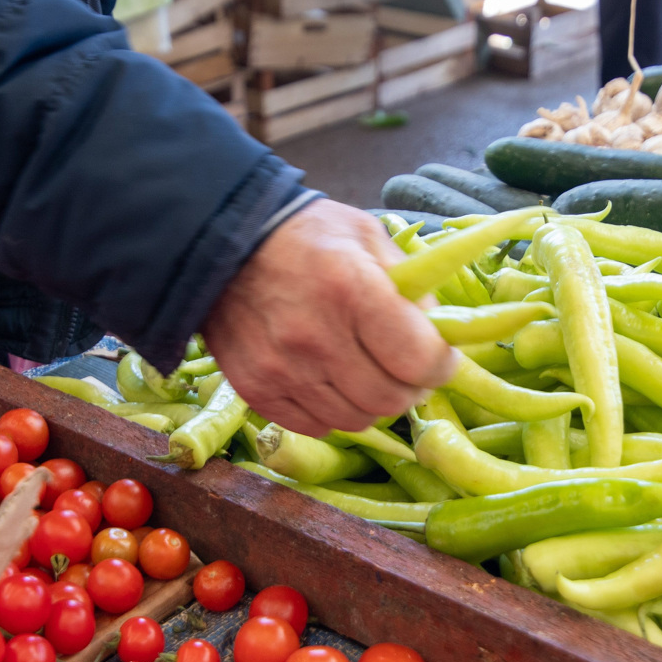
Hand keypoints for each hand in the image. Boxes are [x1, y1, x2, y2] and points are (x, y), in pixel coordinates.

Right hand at [202, 199, 457, 436]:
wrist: (220, 242)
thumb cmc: (304, 236)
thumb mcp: (366, 236)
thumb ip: (409, 285)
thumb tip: (440, 335)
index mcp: (352, 290)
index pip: (419, 360)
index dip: (441, 366)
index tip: (440, 359)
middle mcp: (316, 337)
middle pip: (390, 399)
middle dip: (410, 388)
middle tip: (405, 370)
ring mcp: (282, 370)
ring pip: (356, 420)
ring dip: (371, 402)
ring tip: (366, 373)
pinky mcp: (256, 390)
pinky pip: (316, 426)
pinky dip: (332, 411)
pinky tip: (330, 382)